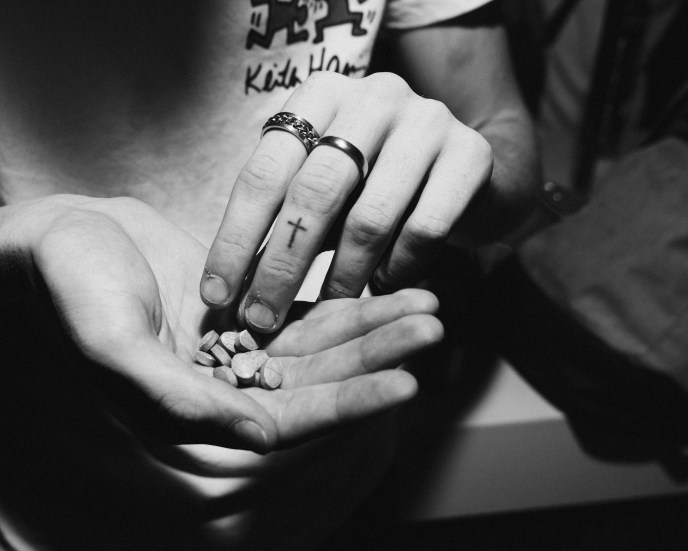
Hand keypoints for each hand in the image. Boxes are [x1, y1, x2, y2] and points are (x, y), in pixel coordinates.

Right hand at [29, 196, 441, 454]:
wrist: (58, 238)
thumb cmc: (74, 290)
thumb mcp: (116, 345)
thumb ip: (181, 398)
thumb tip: (262, 439)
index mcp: (193, 415)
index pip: (286, 420)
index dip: (347, 405)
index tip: (405, 383)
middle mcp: (222, 391)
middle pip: (316, 383)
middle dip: (376, 359)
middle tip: (434, 328)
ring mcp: (233, 352)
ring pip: (317, 349)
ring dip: (371, 331)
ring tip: (428, 306)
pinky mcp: (239, 312)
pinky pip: (301, 315)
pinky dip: (343, 307)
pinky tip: (385, 292)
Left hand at [200, 71, 491, 333]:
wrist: (467, 167)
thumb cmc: (374, 184)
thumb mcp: (322, 188)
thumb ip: (281, 220)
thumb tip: (226, 290)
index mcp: (319, 96)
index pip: (263, 172)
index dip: (235, 240)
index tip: (216, 296)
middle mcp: (372, 96)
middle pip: (314, 193)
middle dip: (281, 267)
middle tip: (262, 318)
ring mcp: (427, 120)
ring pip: (369, 218)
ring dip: (342, 278)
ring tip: (327, 310)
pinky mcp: (471, 155)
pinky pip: (423, 230)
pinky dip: (397, 270)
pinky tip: (385, 286)